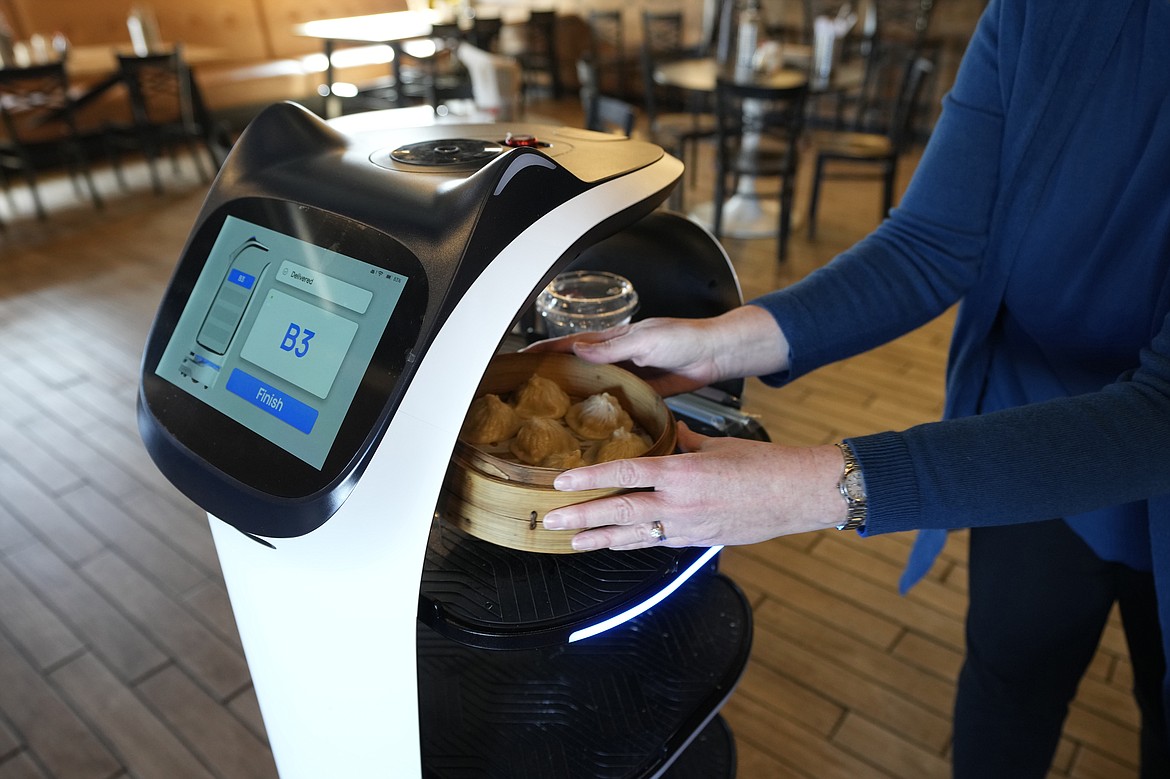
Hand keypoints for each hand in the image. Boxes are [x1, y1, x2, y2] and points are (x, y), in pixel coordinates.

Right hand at [522, 306, 789, 396]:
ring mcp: (629, 372)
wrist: (718, 353)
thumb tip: (577, 349)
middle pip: (577, 363)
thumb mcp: (646, 340)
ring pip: (593, 382)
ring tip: (548, 406)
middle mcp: (618, 355)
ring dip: (572, 391)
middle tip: (525, 386)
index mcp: (615, 338)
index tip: (520, 357)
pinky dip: (600, 406)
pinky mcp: (644, 390)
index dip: (545, 349)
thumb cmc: (686, 338)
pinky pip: (616, 398)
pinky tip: (589, 419)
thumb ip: (613, 348)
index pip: (571, 343)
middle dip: (551, 371)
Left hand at [542, 423, 846, 550]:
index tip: (561, 481)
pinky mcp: (698, 541)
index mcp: (682, 472)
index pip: (624, 474)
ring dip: (599, 539)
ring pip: (633, 535)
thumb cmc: (764, 466)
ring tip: (571, 540)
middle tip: (551, 519)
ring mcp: (688, 527)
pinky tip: (613, 544)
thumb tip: (667, 431)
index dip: (589, 478)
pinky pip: (656, 543)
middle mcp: (680, 503)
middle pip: (619, 511)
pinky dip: (632, 543)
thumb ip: (684, 441)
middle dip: (581, 517)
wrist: (798, 494)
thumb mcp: (717, 445)